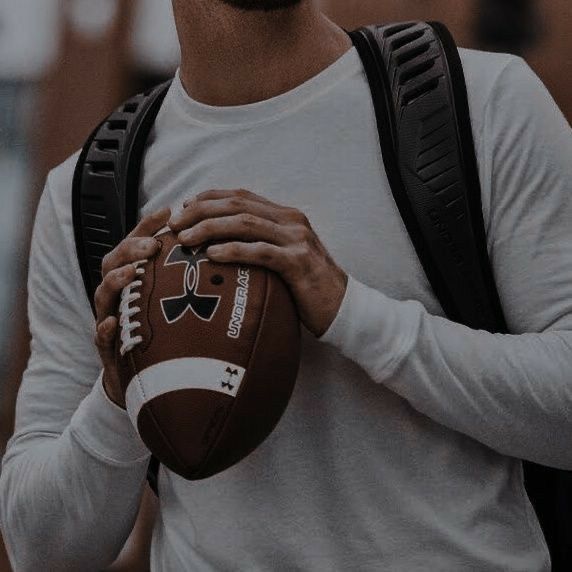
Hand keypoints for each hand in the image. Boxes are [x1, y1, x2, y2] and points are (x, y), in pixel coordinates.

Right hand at [94, 208, 170, 407]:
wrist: (148, 378)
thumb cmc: (163, 331)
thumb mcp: (175, 299)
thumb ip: (188, 277)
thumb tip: (225, 251)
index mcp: (133, 278)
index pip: (137, 245)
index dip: (148, 226)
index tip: (169, 210)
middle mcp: (118, 294)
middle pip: (114, 262)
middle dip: (131, 250)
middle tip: (152, 245)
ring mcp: (109, 318)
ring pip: (103, 294)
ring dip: (115, 281)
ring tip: (131, 272)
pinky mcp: (108, 349)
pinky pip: (100, 338)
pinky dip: (104, 329)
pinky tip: (112, 323)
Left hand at [168, 189, 346, 336]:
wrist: (344, 307)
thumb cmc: (306, 286)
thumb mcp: (283, 258)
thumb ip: (260, 245)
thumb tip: (220, 246)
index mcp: (285, 216)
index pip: (240, 196)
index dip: (209, 198)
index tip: (183, 207)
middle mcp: (291, 221)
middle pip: (238, 205)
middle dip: (201, 210)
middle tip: (174, 224)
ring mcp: (296, 239)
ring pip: (246, 223)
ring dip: (210, 228)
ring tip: (185, 239)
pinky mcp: (298, 263)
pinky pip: (261, 252)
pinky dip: (234, 250)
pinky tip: (212, 255)